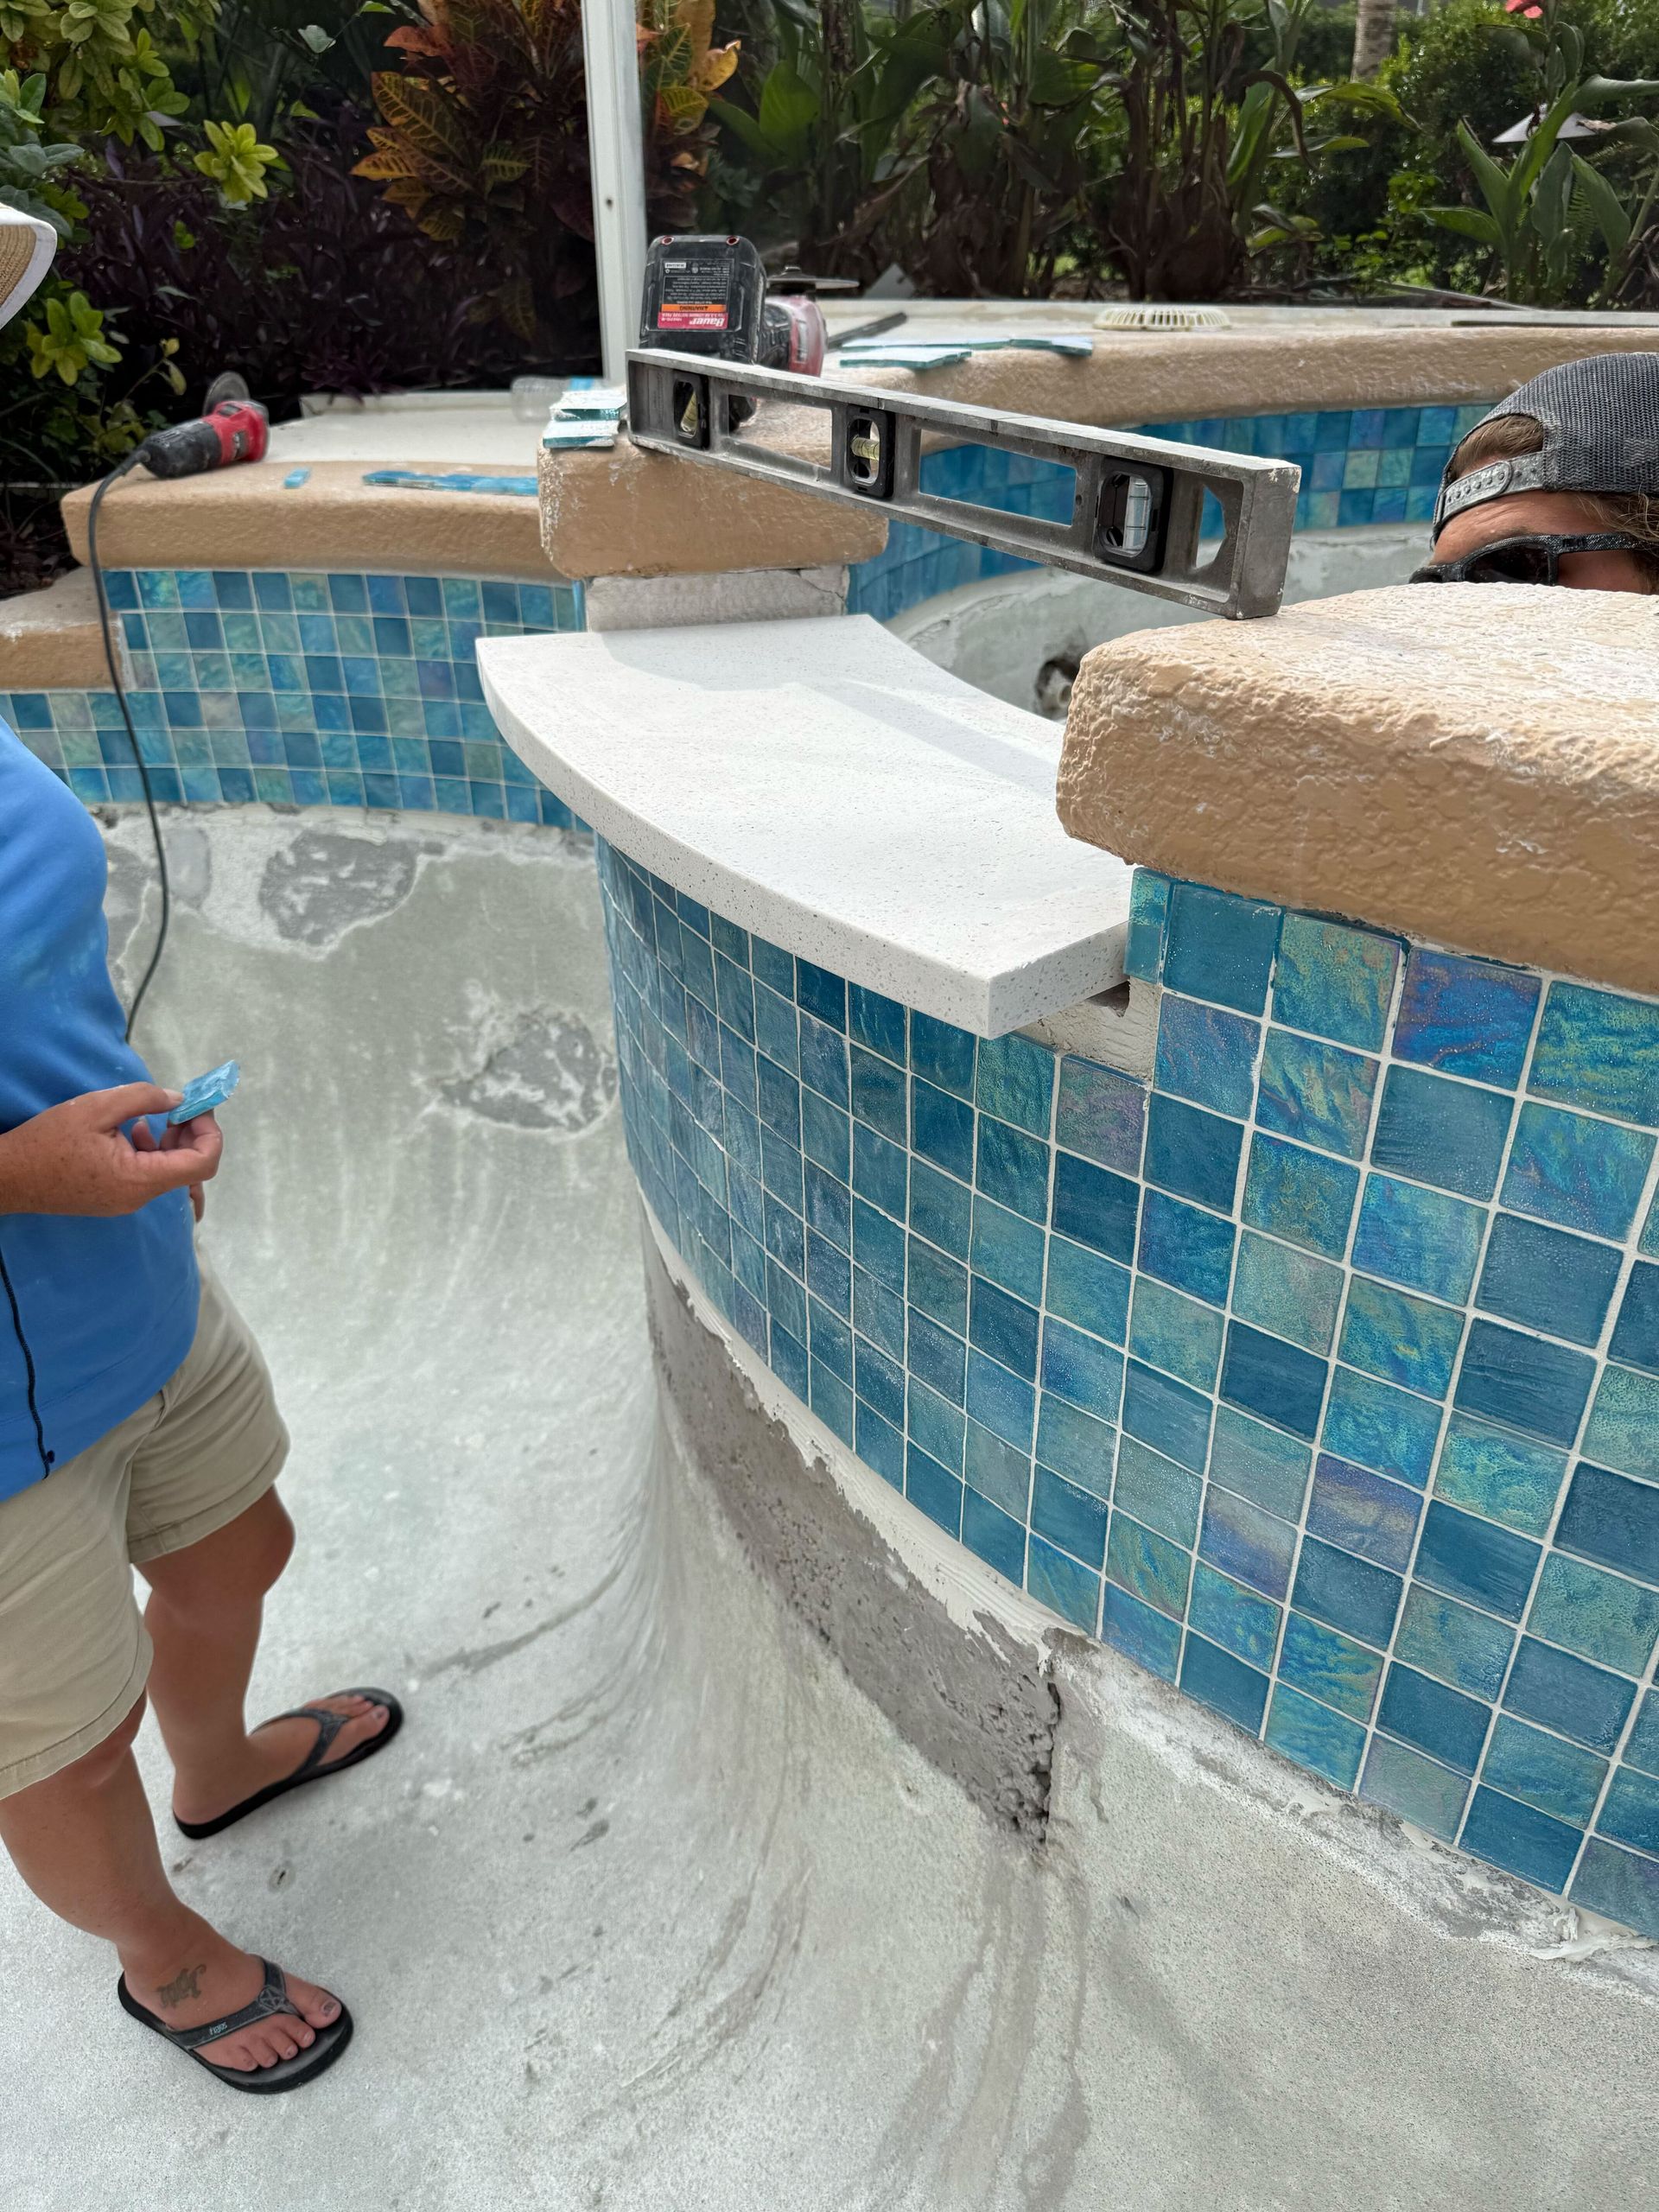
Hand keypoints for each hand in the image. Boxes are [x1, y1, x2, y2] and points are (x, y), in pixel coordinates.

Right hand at [0, 1085, 222, 1218]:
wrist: (9, 1177)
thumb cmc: (48, 1141)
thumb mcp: (96, 1107)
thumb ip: (143, 1098)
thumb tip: (179, 1100)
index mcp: (140, 1179)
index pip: (202, 1164)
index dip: (210, 1133)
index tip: (198, 1107)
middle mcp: (139, 1197)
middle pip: (189, 1168)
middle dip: (191, 1133)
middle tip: (179, 1106)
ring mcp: (128, 1201)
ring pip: (169, 1171)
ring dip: (171, 1142)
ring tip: (150, 1118)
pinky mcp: (116, 1198)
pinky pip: (148, 1176)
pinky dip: (151, 1152)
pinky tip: (133, 1131)